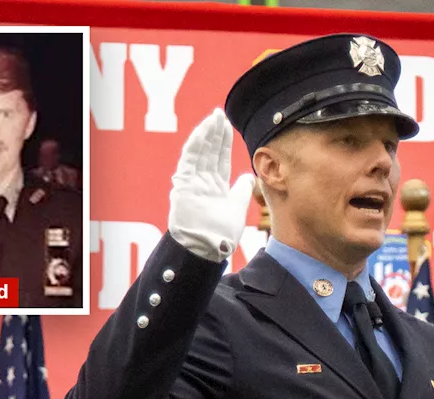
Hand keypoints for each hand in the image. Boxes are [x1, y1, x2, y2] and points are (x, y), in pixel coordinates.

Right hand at [168, 108, 254, 262]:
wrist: (209, 249)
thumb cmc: (222, 234)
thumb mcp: (238, 207)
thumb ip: (242, 191)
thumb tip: (249, 177)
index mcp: (214, 188)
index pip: (219, 159)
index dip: (223, 142)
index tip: (228, 126)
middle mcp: (202, 183)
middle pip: (209, 153)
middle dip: (215, 133)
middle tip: (219, 114)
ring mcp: (192, 183)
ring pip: (199, 153)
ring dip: (205, 134)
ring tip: (213, 117)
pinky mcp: (183, 185)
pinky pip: (189, 160)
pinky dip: (195, 145)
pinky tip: (203, 130)